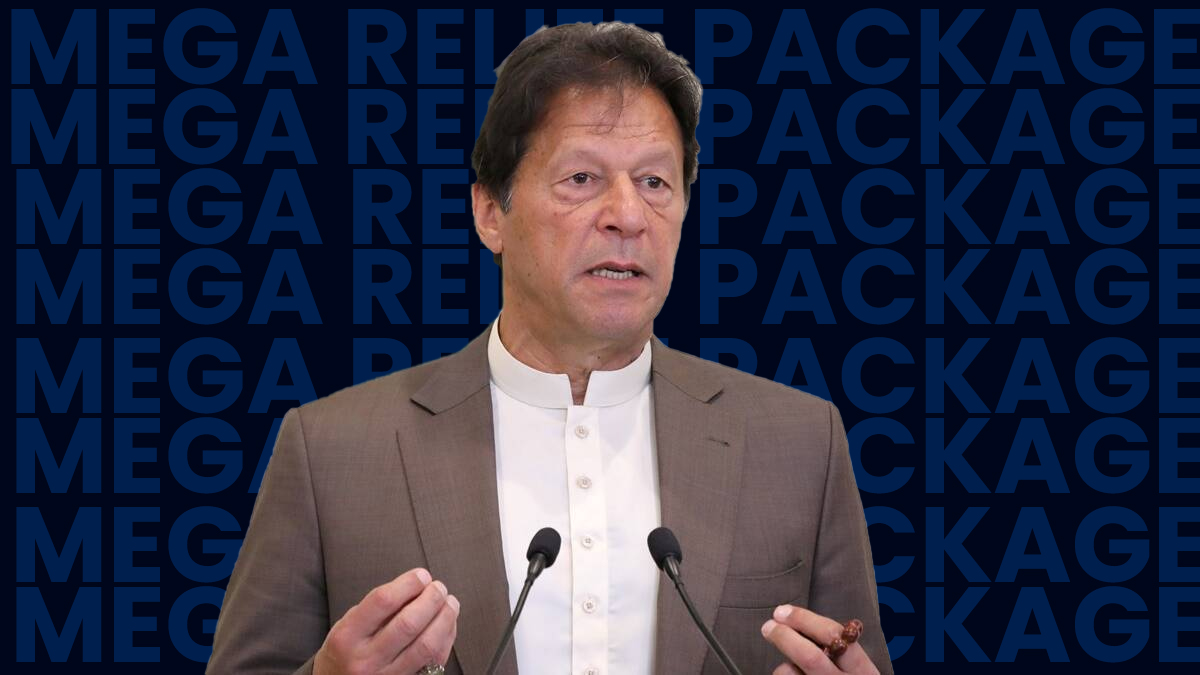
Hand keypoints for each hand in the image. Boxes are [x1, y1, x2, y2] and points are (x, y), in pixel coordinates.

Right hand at [314, 568, 459, 674]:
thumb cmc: (346, 649)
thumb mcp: (348, 624)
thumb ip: (378, 607)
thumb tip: (418, 585)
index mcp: (347, 636)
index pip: (383, 601)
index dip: (408, 584)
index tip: (422, 575)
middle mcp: (365, 659)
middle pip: (408, 623)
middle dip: (431, 600)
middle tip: (439, 588)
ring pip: (426, 645)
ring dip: (445, 619)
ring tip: (450, 603)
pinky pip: (434, 662)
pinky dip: (446, 639)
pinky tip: (448, 625)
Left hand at [761, 605, 878, 674]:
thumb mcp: (857, 670)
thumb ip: (839, 652)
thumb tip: (801, 625)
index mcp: (862, 671)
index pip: (834, 636)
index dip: (804, 619)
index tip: (783, 612)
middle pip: (809, 657)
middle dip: (784, 637)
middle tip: (768, 626)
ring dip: (783, 669)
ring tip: (786, 670)